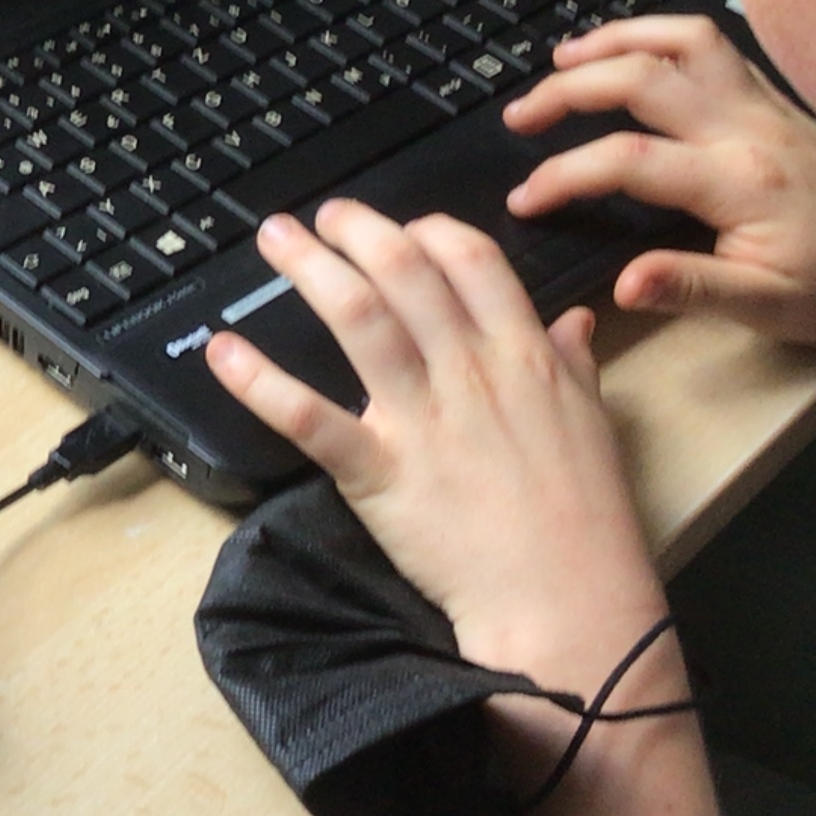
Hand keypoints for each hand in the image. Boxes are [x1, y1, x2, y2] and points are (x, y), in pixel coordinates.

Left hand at [205, 199, 659, 656]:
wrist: (565, 600)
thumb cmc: (587, 518)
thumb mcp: (594, 423)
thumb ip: (575, 362)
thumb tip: (571, 319)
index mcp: (523, 354)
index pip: (470, 260)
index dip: (429, 231)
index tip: (405, 227)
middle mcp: (469, 371)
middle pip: (404, 271)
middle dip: (358, 230)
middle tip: (323, 215)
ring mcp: (421, 419)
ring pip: (359, 319)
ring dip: (309, 269)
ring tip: (275, 240)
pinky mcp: (379, 472)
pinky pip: (309, 417)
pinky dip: (259, 381)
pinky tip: (221, 350)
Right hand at [504, 15, 815, 351]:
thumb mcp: (767, 309)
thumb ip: (689, 288)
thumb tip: (619, 282)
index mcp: (740, 182)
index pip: (628, 161)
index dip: (563, 176)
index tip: (523, 202)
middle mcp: (749, 128)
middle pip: (643, 76)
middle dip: (569, 89)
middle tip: (519, 117)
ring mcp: (766, 107)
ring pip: (682, 41)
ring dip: (616, 40)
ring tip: (564, 59)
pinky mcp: (777, 104)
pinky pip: (712, 47)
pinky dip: (661, 38)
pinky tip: (634, 55)